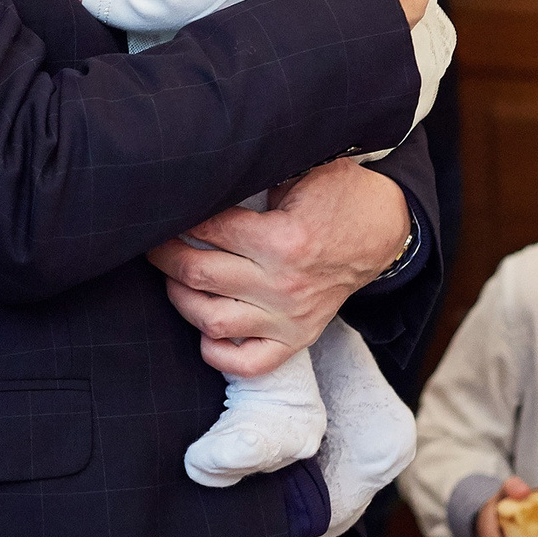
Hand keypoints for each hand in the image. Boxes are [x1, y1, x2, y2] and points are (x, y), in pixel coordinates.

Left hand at [145, 162, 410, 375]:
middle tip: (153, 243)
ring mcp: (289, 318)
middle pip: (199, 274)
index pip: (209, 230)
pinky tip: (204, 328)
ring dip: (180, 299)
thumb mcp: (301, 173)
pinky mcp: (296, 339)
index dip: (179, 218)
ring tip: (174, 279)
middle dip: (164, 256)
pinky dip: (217, 352)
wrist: (384, 229)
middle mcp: (283, 285)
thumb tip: (201, 179)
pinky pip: (247, 363)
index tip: (165, 211)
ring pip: (211, 320)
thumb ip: (254, 181)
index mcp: (282, 240)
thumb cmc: (337, 195)